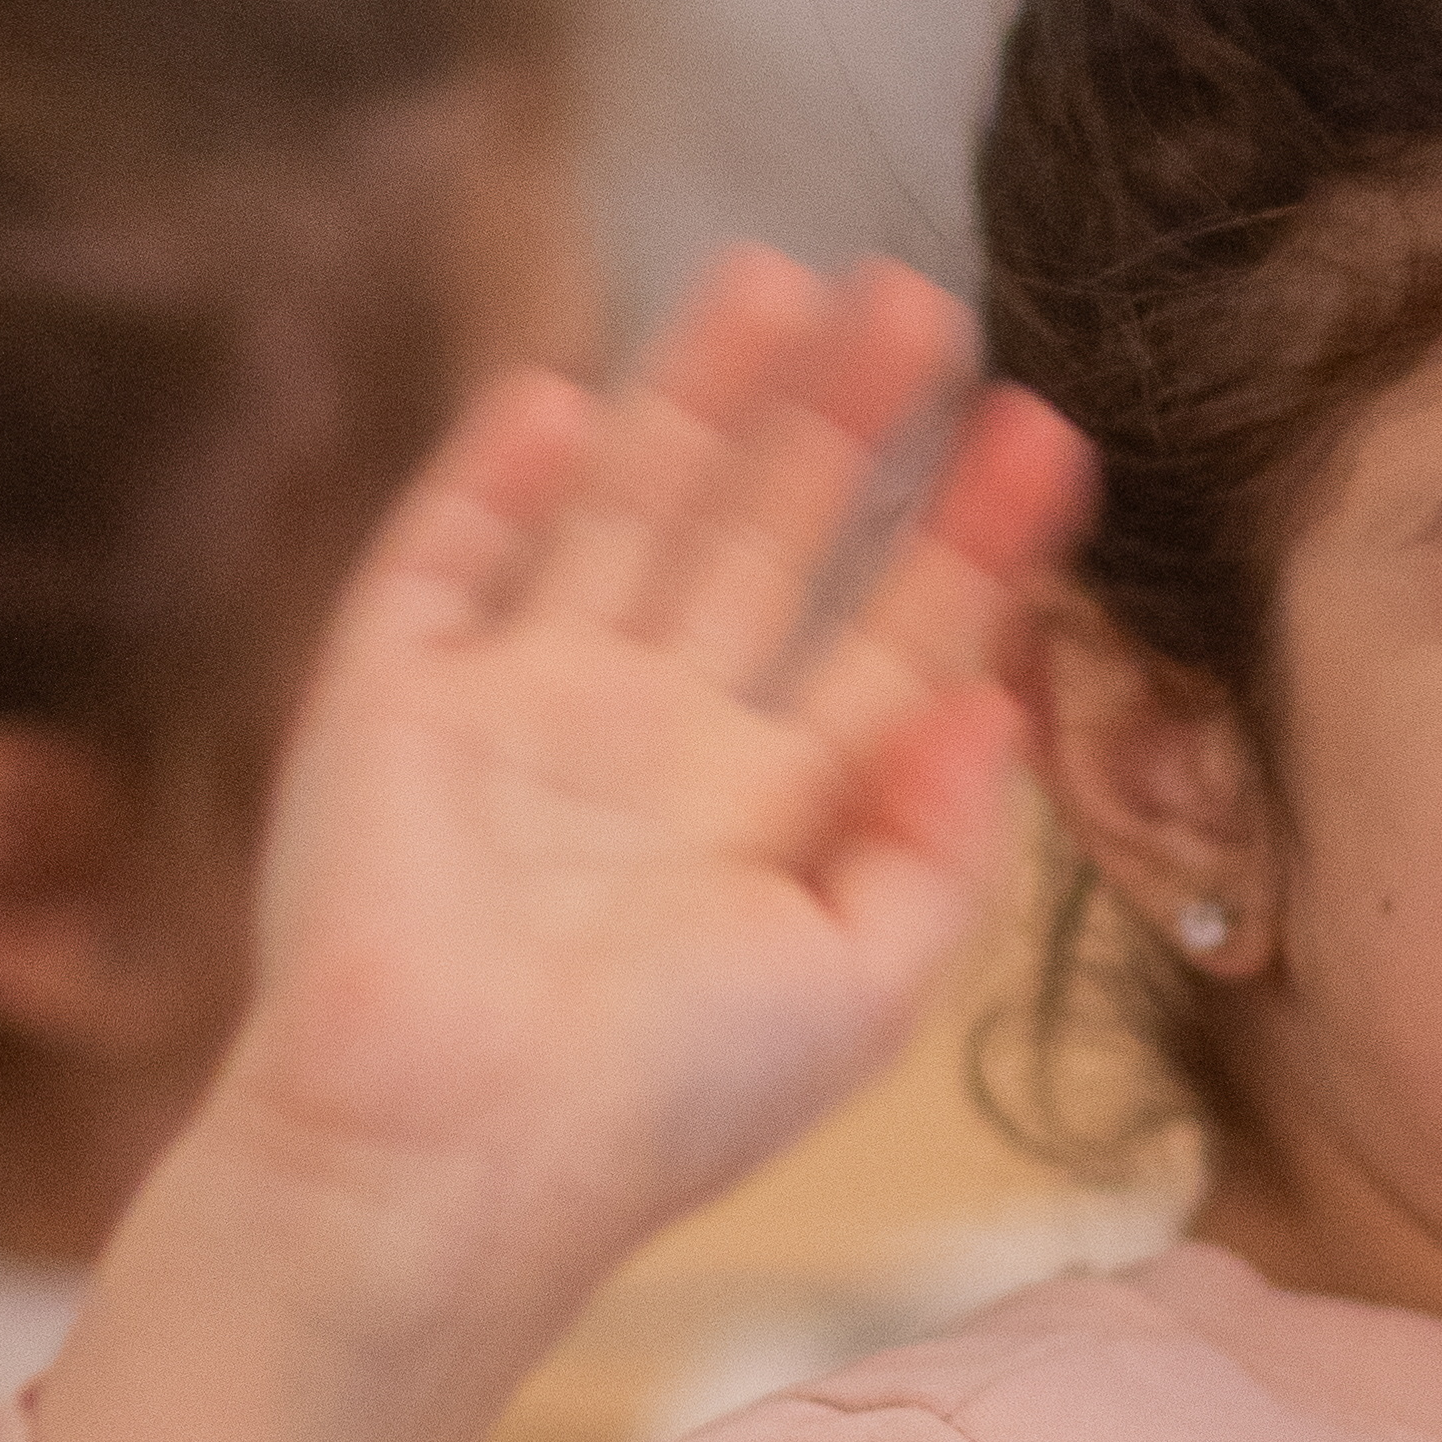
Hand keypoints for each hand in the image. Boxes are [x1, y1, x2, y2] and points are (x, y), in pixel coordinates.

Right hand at [41, 256, 1086, 1441]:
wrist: (445, 1163)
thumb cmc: (659, 1110)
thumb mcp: (857, 992)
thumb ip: (941, 848)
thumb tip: (999, 697)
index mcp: (772, 816)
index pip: (896, 640)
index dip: (971, 540)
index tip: (1050, 431)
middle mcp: (654, 746)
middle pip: (770, 541)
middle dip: (846, 423)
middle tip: (924, 297)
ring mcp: (521, 713)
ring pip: (629, 513)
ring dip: (699, 398)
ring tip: (782, 277)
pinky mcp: (390, 704)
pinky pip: (445, 558)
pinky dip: (494, 474)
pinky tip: (567, 392)